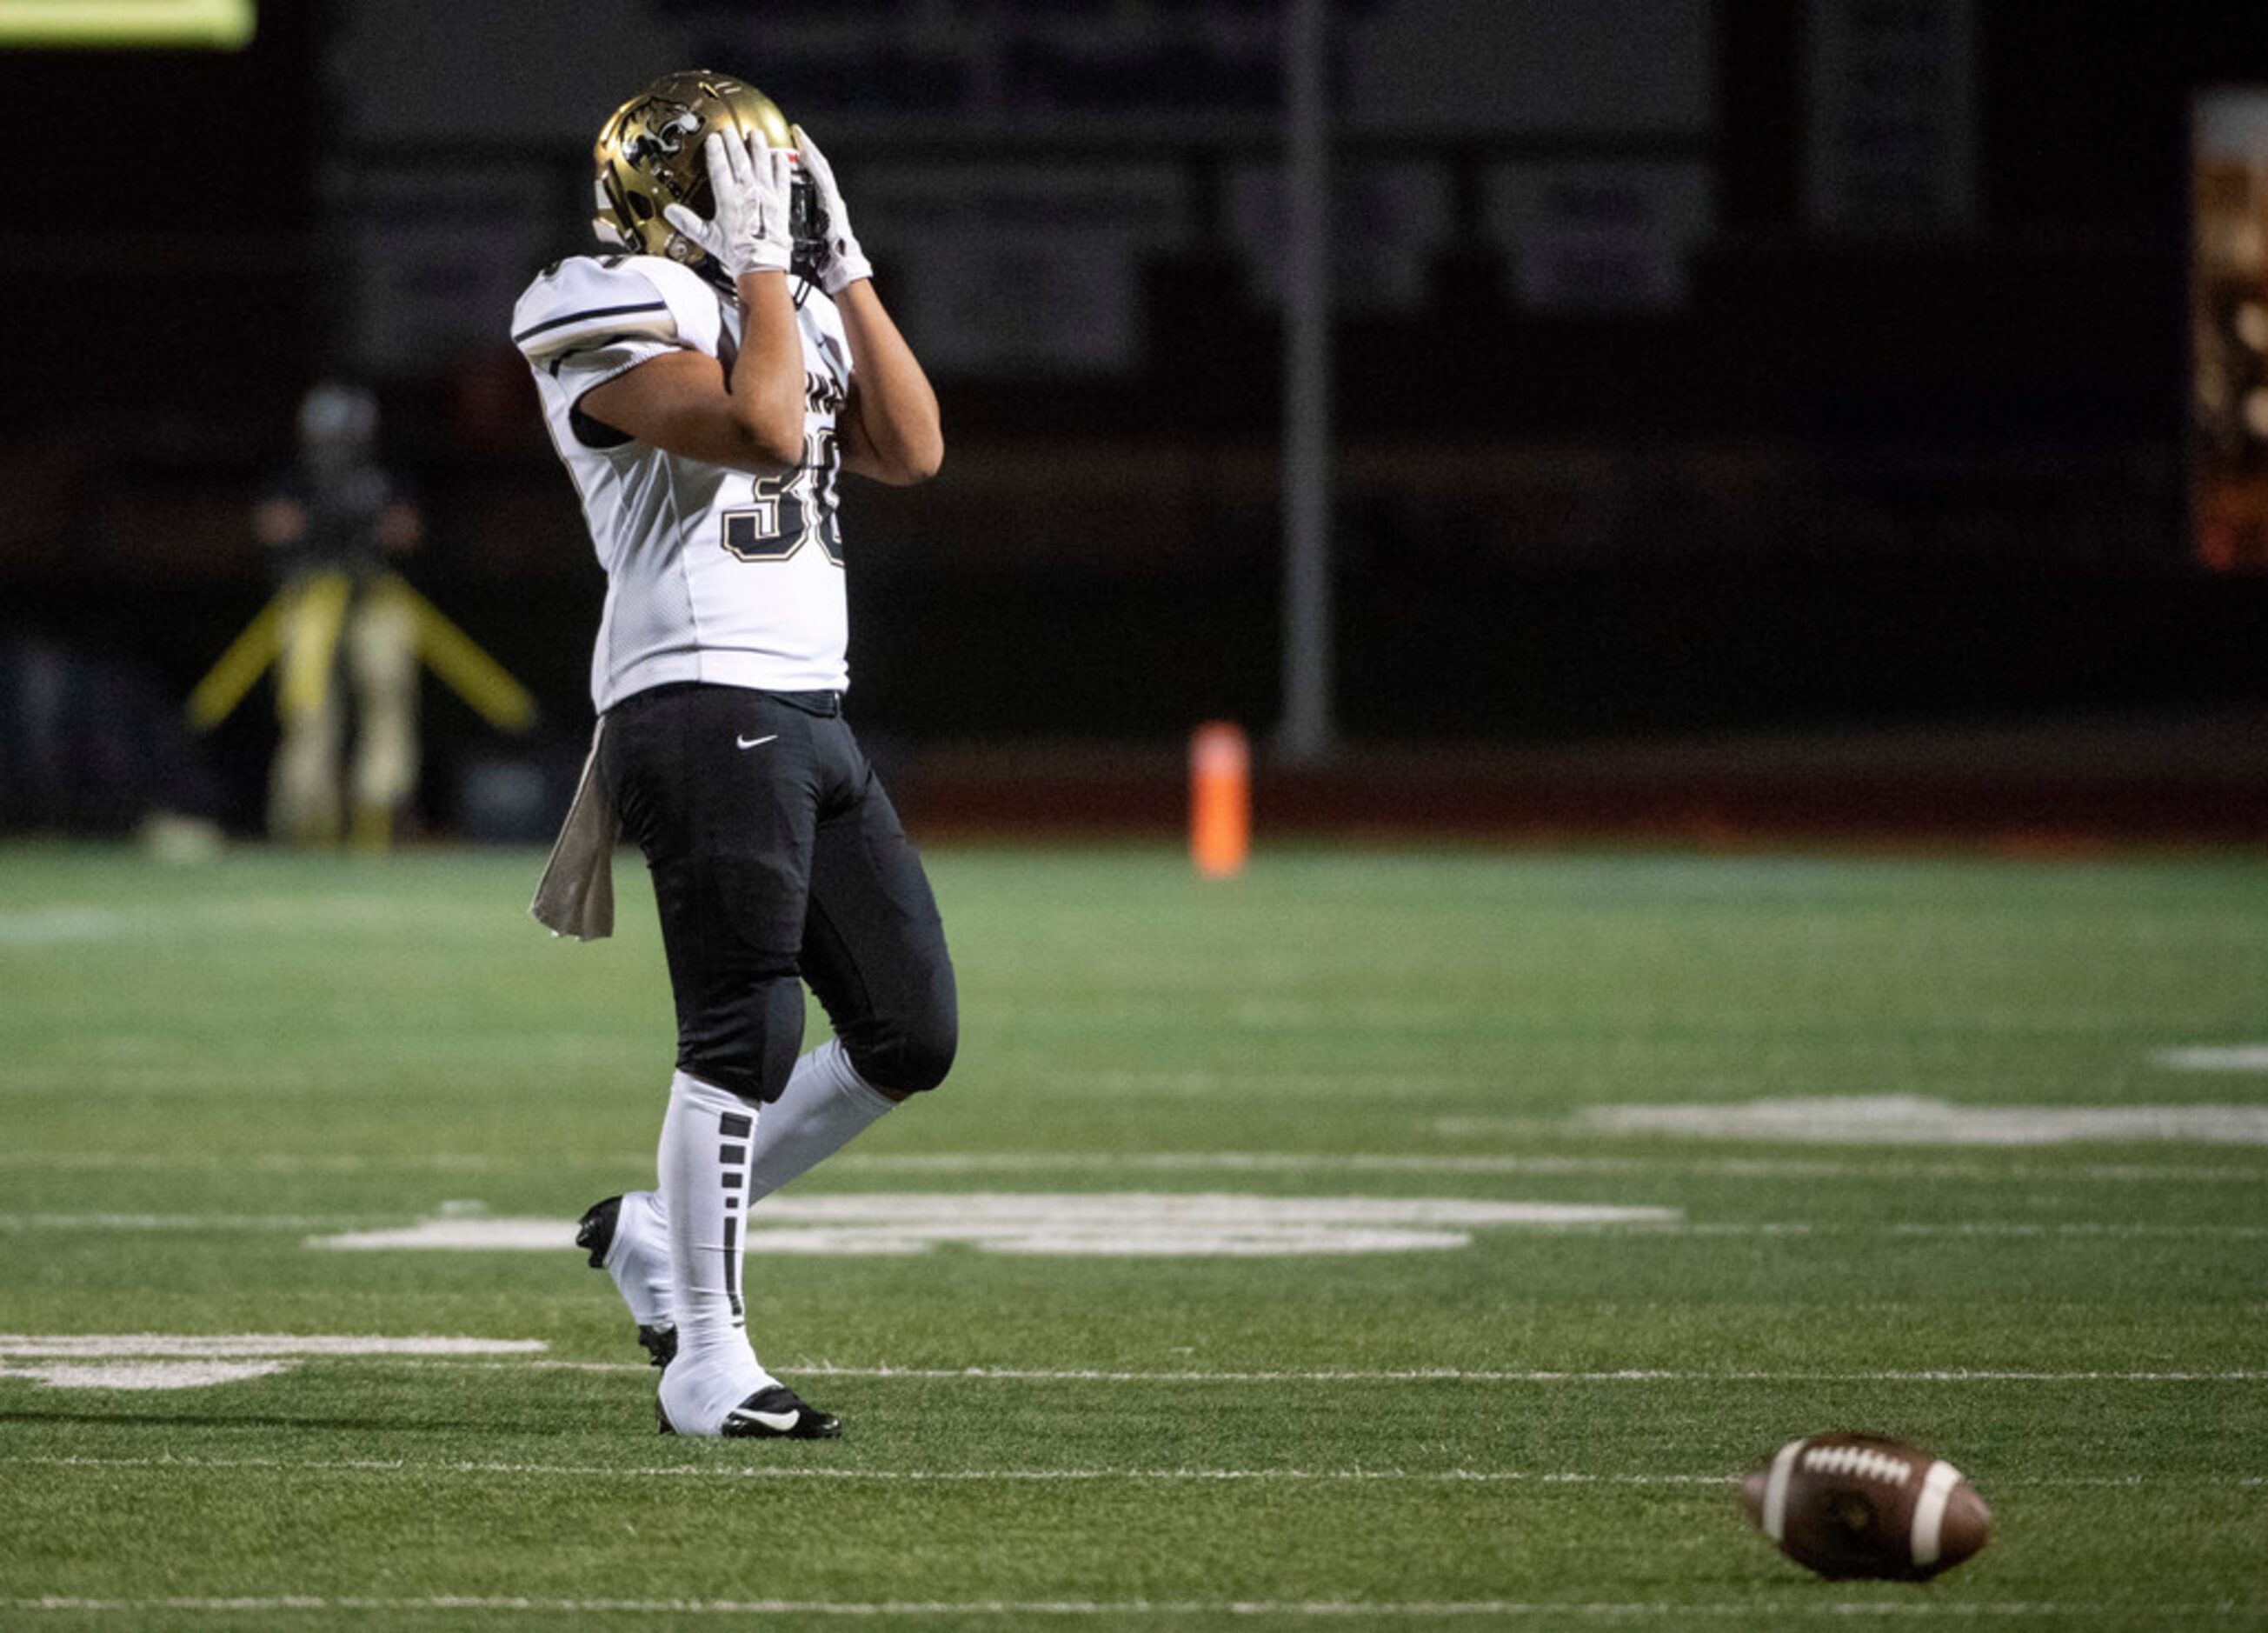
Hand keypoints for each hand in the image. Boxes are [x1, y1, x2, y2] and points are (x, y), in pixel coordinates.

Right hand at [663, 132, 793, 279]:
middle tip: (730, 130)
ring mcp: (766, 195)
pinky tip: (780, 156)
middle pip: (740, 160)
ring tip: (755, 134)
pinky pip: (783, 179)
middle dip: (734, 142)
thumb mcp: (708, 238)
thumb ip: (688, 222)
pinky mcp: (781, 203)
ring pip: (762, 164)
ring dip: (758, 147)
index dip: (716, 151)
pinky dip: (782, 166)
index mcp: (728, 199)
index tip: (713, 138)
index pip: (720, 167)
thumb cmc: (737, 253)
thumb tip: (670, 212)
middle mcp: (748, 193)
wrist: (763, 266)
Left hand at [791, 123, 871, 294]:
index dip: (805, 159)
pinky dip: (813, 164)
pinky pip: (822, 178)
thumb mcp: (808, 238)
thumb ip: (801, 226)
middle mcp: (830, 198)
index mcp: (824, 206)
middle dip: (807, 147)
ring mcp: (833, 199)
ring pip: (821, 167)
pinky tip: (804, 152)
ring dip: (810, 149)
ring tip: (799, 134)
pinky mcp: (832, 202)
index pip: (814, 176)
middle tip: (796, 130)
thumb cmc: (823, 258)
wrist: (841, 267)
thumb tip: (782, 224)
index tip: (794, 145)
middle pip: (818, 166)